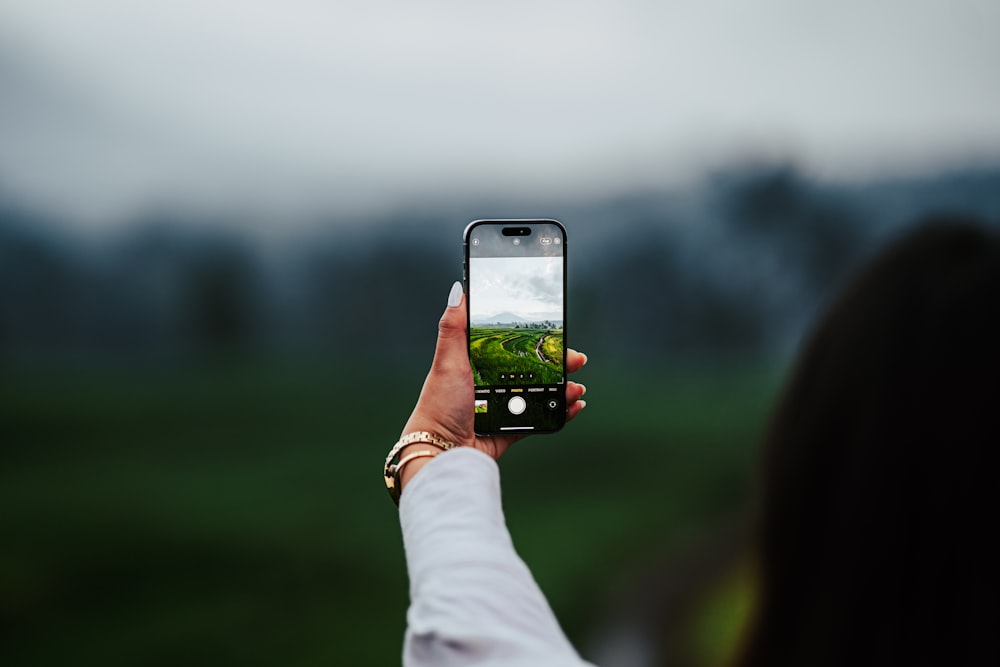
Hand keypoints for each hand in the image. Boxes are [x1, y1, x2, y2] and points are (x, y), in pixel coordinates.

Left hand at [399, 282, 586, 488]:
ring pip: (542, 395)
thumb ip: (453, 326)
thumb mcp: (447, 360)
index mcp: (477, 366)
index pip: (513, 347)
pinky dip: (559, 413)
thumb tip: (458, 290)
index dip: (536, 341)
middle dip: (558, 364)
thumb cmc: (439, 405)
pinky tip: (573, 405)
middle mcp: (491, 385)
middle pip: (533, 370)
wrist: (441, 450)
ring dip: (564, 388)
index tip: (555, 334)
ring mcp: (502, 408)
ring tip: (576, 387)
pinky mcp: (509, 430)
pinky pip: (540, 421)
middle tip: (576, 359)